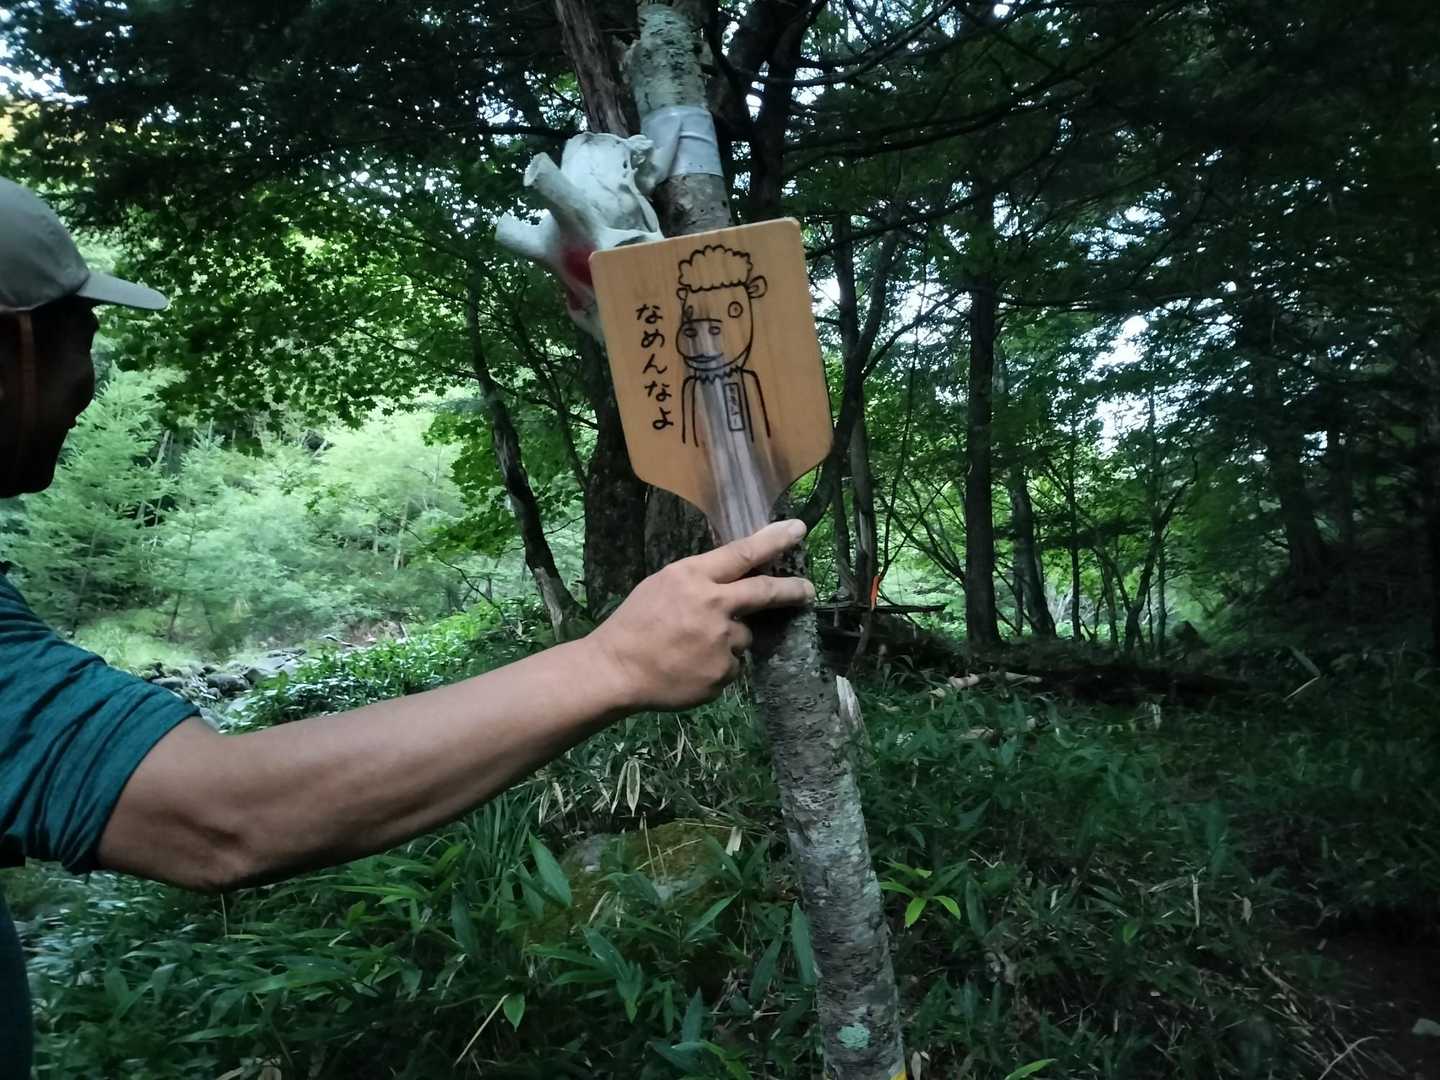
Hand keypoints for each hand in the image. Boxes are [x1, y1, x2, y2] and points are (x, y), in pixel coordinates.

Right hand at [586, 519, 815, 710]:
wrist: (615, 669)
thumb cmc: (636, 623)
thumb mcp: (663, 585)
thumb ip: (701, 581)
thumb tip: (736, 578)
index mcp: (693, 577)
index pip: (743, 553)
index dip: (774, 540)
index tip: (797, 529)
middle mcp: (713, 605)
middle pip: (764, 593)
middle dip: (791, 590)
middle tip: (808, 590)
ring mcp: (721, 641)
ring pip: (743, 635)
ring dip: (728, 639)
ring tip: (692, 648)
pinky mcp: (723, 672)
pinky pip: (732, 665)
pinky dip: (718, 666)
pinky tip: (691, 667)